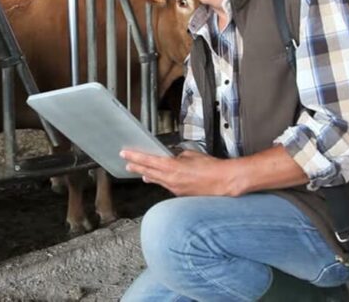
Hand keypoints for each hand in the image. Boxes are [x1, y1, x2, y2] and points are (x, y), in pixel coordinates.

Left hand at [120, 149, 237, 196]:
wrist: (224, 182)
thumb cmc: (211, 167)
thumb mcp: (192, 155)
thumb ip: (178, 156)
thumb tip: (172, 157)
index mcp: (172, 167)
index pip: (148, 161)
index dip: (135, 157)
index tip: (125, 153)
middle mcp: (170, 180)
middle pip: (148, 172)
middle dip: (136, 167)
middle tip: (127, 163)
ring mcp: (175, 189)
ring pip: (156, 180)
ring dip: (147, 174)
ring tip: (139, 172)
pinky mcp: (180, 194)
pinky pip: (166, 186)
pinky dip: (161, 180)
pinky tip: (158, 178)